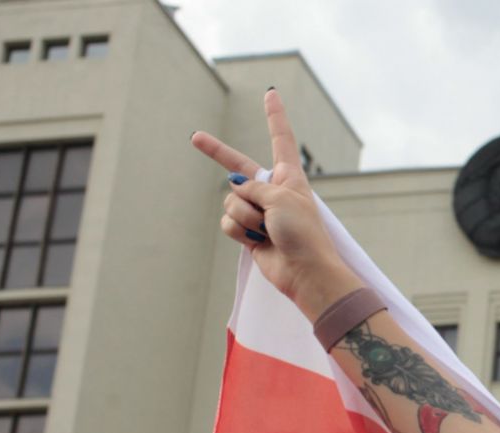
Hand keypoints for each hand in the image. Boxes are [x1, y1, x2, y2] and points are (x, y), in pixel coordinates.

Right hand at [190, 90, 360, 315]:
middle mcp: (273, 191)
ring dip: (246, 215)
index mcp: (289, 177)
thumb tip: (235, 190)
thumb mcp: (281, 197)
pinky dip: (240, 231)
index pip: (280, 138)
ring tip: (267, 229)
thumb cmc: (303, 232)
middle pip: (238, 166)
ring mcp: (259, 212)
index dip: (275, 115)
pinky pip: (228, 222)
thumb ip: (255, 186)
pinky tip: (257, 241)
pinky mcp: (248, 232)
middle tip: (195, 137)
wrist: (305, 272)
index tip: (271, 93)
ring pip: (231, 200)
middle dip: (216, 152)